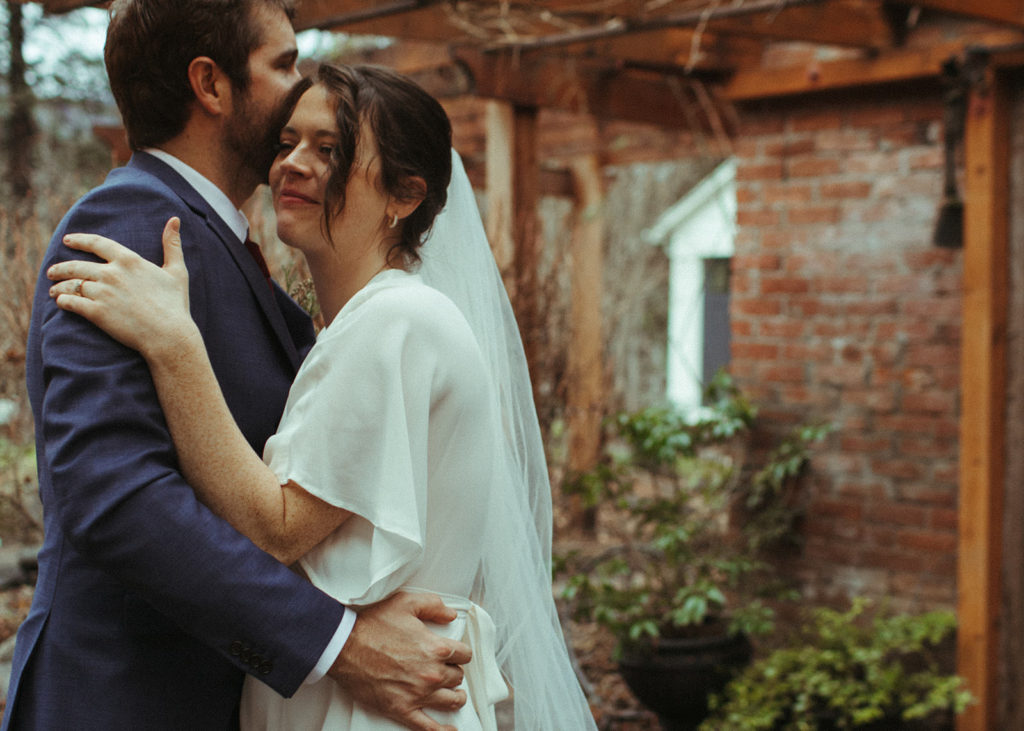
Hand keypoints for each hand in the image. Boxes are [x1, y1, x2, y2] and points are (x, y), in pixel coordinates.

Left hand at [48, 217, 198, 360]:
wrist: (168, 334)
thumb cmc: (175, 304)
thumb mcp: (177, 271)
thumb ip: (172, 244)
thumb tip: (175, 219)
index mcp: (129, 261)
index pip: (97, 243)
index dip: (80, 240)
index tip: (68, 240)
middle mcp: (112, 273)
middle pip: (77, 265)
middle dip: (60, 268)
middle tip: (52, 271)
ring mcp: (102, 293)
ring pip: (71, 284)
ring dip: (59, 286)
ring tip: (54, 290)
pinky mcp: (97, 312)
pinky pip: (71, 302)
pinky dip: (63, 301)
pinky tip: (61, 302)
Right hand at [330, 592, 472, 730]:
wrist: (343, 646)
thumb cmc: (372, 624)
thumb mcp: (406, 602)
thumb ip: (434, 605)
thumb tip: (451, 615)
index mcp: (435, 648)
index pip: (464, 655)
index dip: (460, 653)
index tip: (455, 654)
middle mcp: (431, 673)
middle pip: (457, 677)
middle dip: (453, 672)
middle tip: (446, 669)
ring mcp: (417, 694)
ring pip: (450, 701)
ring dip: (455, 697)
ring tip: (453, 695)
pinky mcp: (401, 709)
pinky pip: (428, 726)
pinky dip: (442, 730)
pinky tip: (450, 729)